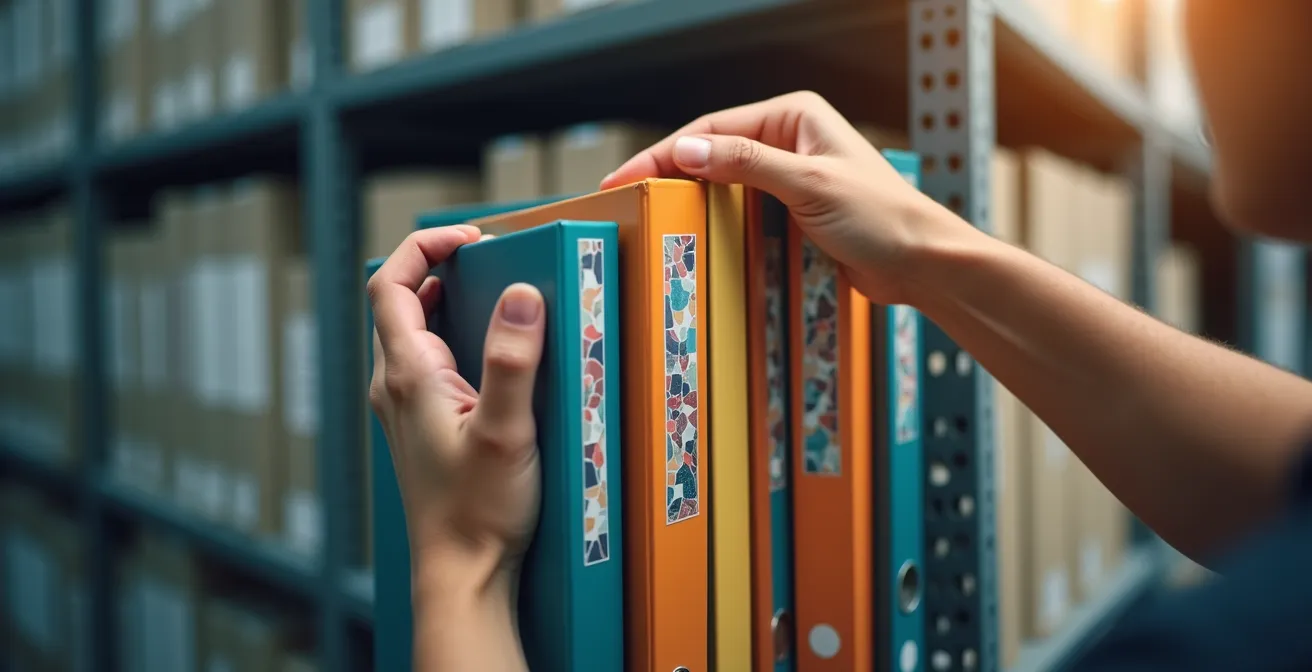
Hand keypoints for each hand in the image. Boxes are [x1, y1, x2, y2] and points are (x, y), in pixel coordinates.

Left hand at [367, 225, 544, 597]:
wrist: (461, 574)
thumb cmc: (478, 513)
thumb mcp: (506, 432)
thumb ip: (513, 361)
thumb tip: (523, 293)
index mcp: (408, 375)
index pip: (391, 283)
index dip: (426, 247)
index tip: (474, 237)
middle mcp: (396, 386)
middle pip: (401, 302)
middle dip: (443, 268)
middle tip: (494, 258)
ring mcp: (405, 407)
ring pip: (415, 332)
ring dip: (450, 302)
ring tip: (499, 296)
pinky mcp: (422, 426)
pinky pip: (430, 362)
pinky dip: (456, 339)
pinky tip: (495, 355)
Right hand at [601, 91, 982, 305]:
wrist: (922, 265)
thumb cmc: (881, 217)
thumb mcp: (808, 183)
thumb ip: (746, 162)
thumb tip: (686, 149)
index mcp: (794, 115)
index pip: (712, 128)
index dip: (663, 153)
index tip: (624, 178)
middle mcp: (789, 140)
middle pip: (713, 154)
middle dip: (670, 176)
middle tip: (625, 200)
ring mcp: (791, 177)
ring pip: (724, 186)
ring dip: (691, 202)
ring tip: (648, 219)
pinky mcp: (793, 212)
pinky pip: (743, 214)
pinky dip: (716, 225)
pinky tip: (692, 238)